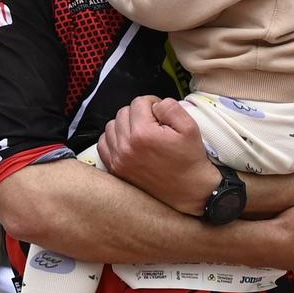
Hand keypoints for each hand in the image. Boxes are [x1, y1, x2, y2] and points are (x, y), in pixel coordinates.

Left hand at [97, 95, 212, 215]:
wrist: (188, 190)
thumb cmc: (189, 160)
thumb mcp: (189, 127)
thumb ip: (170, 107)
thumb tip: (154, 104)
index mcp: (143, 134)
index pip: (139, 102)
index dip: (153, 104)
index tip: (161, 116)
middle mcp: (126, 147)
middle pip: (124, 112)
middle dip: (139, 114)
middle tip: (155, 125)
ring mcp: (118, 159)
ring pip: (112, 126)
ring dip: (125, 125)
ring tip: (142, 134)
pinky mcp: (115, 169)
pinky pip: (104, 144)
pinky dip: (114, 139)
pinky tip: (129, 143)